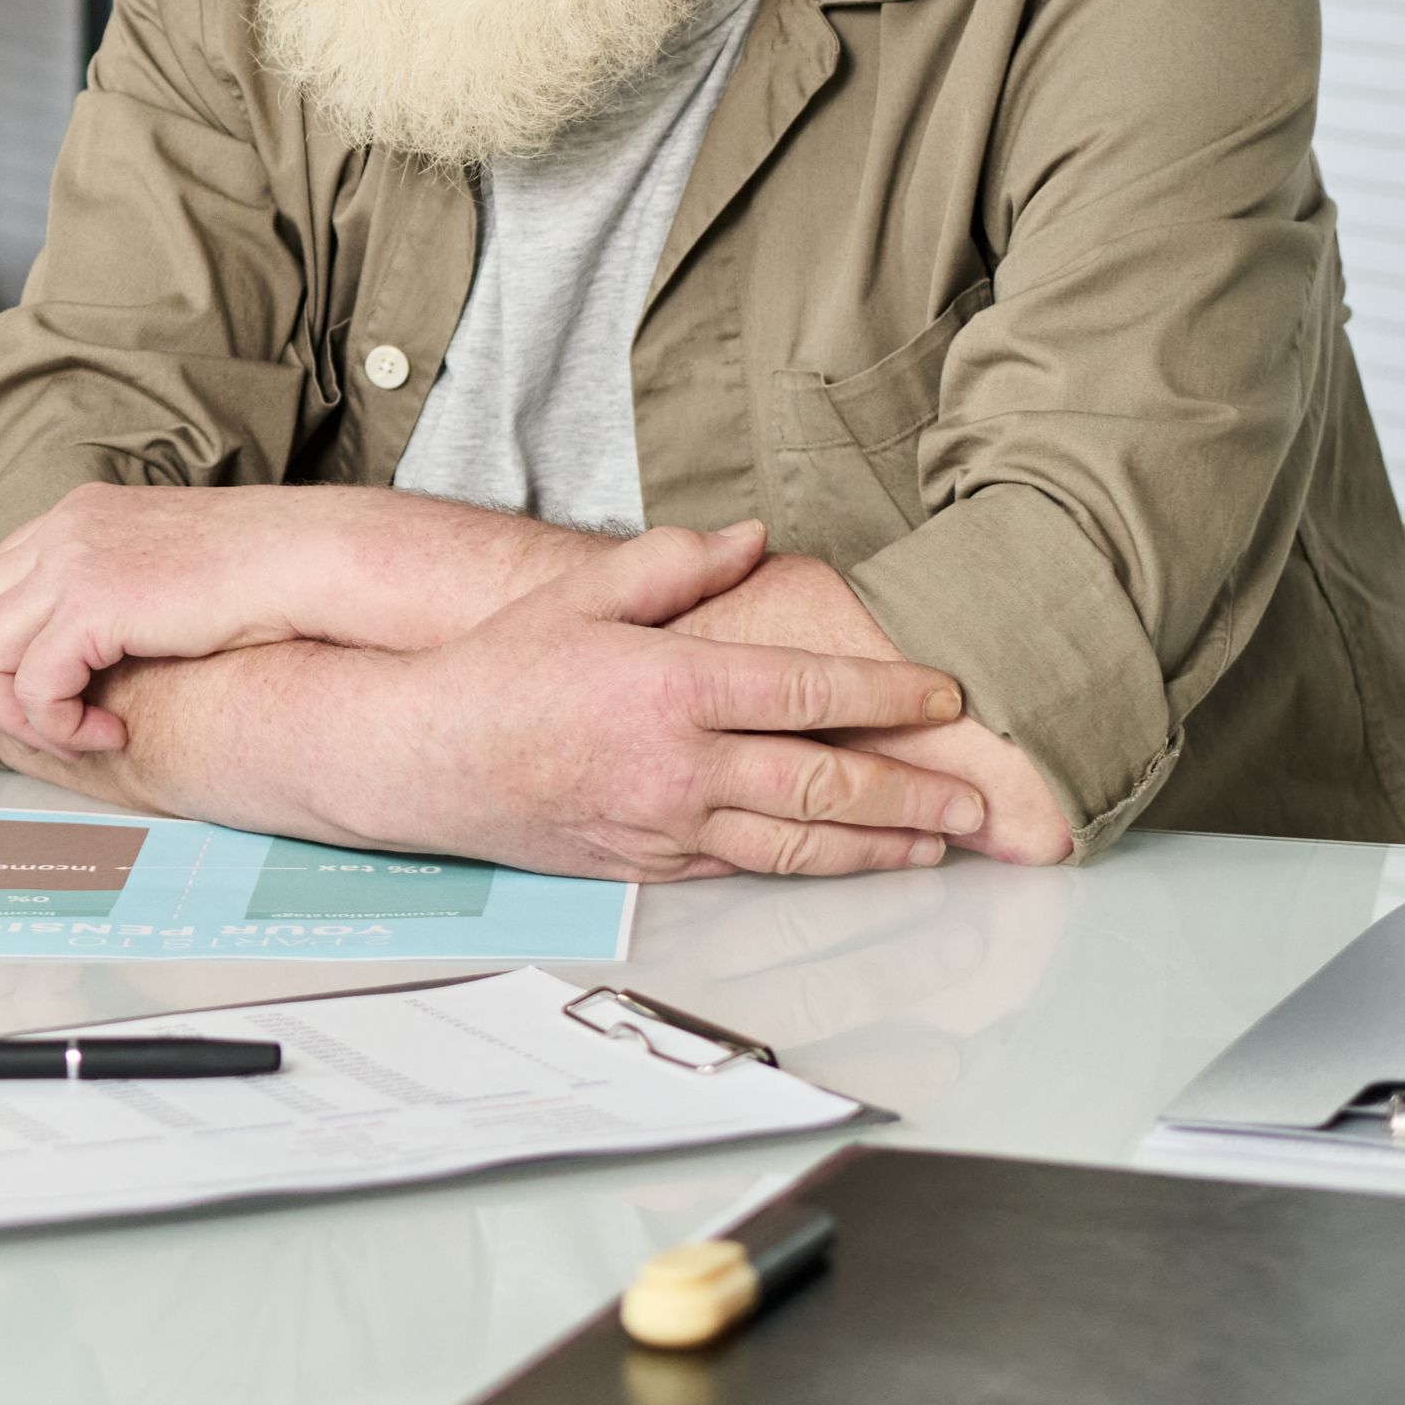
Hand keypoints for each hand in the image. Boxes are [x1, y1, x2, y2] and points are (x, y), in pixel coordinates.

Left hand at [0, 485, 336, 757]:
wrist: (305, 560)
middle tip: (16, 734)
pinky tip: (109, 738)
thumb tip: (85, 647)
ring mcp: (70, 562)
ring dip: (23, 714)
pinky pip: (34, 684)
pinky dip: (60, 724)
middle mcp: (61, 531)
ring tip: (80, 740)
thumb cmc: (257, 577)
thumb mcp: (162, 571)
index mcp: (76, 517)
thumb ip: (114, 593)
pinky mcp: (90, 604)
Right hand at [300, 522, 990, 881]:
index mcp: (670, 685)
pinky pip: (749, 868)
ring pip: (800, 844)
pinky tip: (846, 859)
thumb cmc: (500, 672)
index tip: (943, 695)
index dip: (888, 696)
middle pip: (825, 784)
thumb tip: (751, 536)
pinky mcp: (652, 865)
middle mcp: (679, 764)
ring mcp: (668, 824)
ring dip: (881, 845)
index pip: (808, 692)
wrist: (425, 758)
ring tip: (939, 840)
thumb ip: (673, 563)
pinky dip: (811, 866)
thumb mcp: (580, 594)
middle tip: (979, 798)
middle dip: (914, 792)